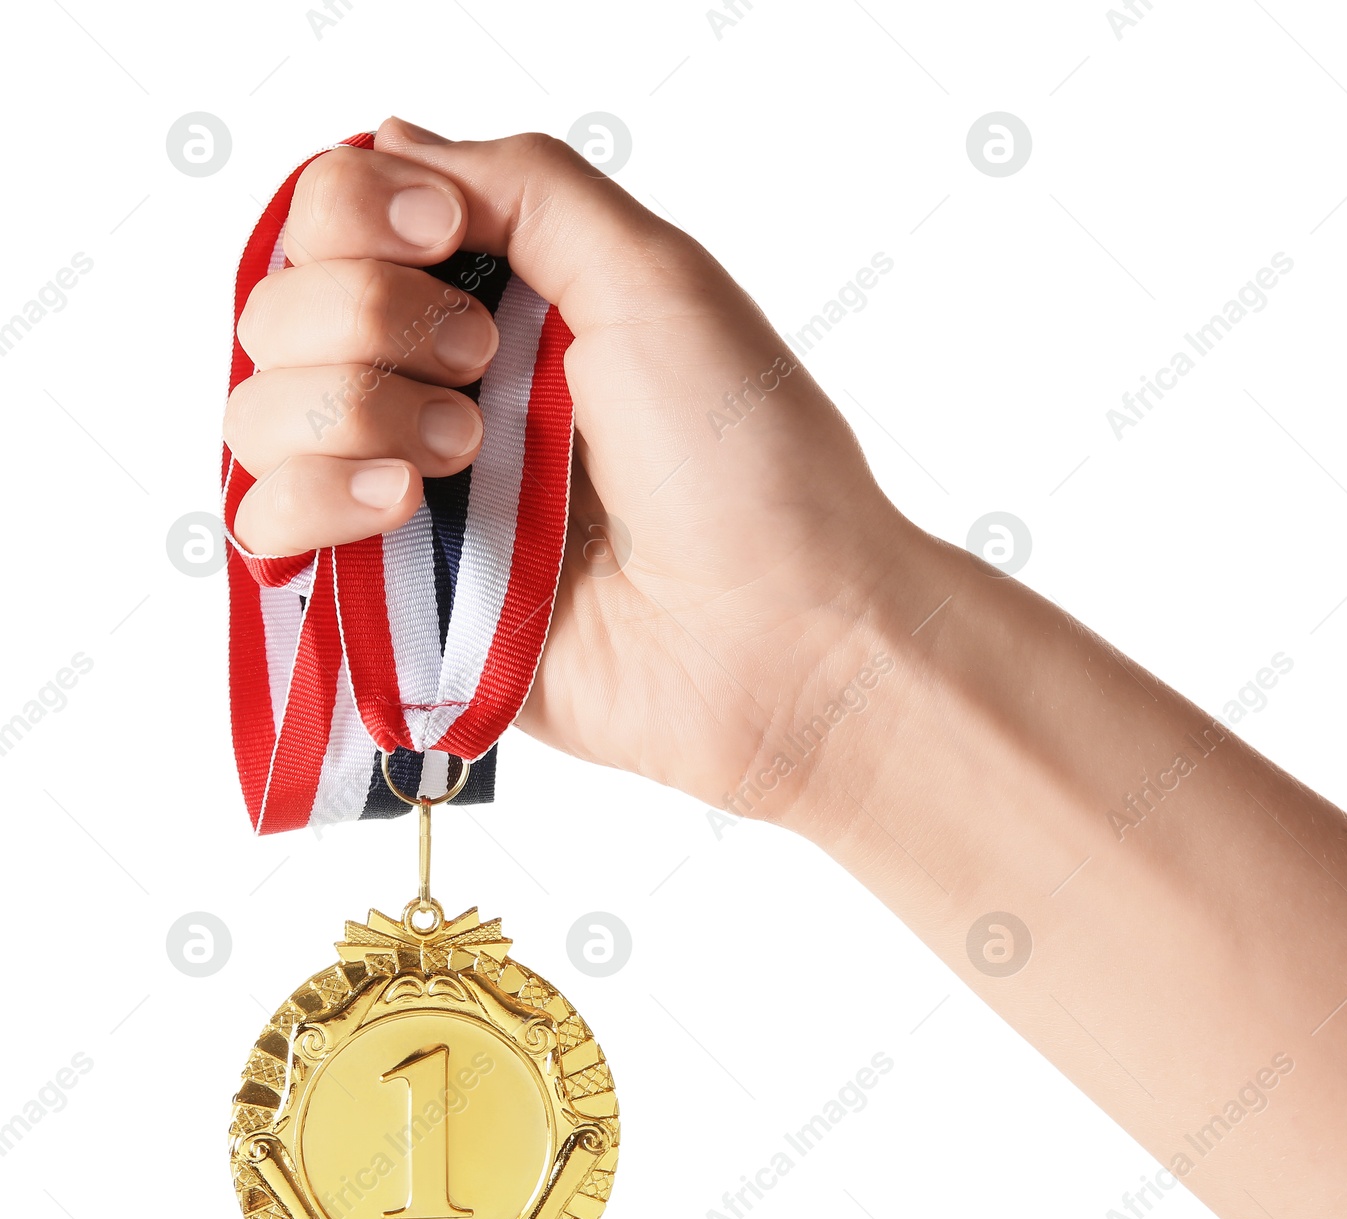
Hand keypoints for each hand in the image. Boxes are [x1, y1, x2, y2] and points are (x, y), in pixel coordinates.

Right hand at [223, 117, 920, 816]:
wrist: (778, 636)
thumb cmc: (746, 461)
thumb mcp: (655, 276)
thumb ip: (524, 187)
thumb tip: (395, 145)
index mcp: (503, 306)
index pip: (336, 218)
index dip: (357, 214)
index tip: (440, 238)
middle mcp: (440, 392)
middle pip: (281, 307)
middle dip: (365, 317)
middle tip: (481, 365)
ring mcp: (411, 498)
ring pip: (258, 413)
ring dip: (349, 410)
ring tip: (465, 458)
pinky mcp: (396, 599)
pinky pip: (265, 526)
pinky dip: (312, 499)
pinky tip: (404, 510)